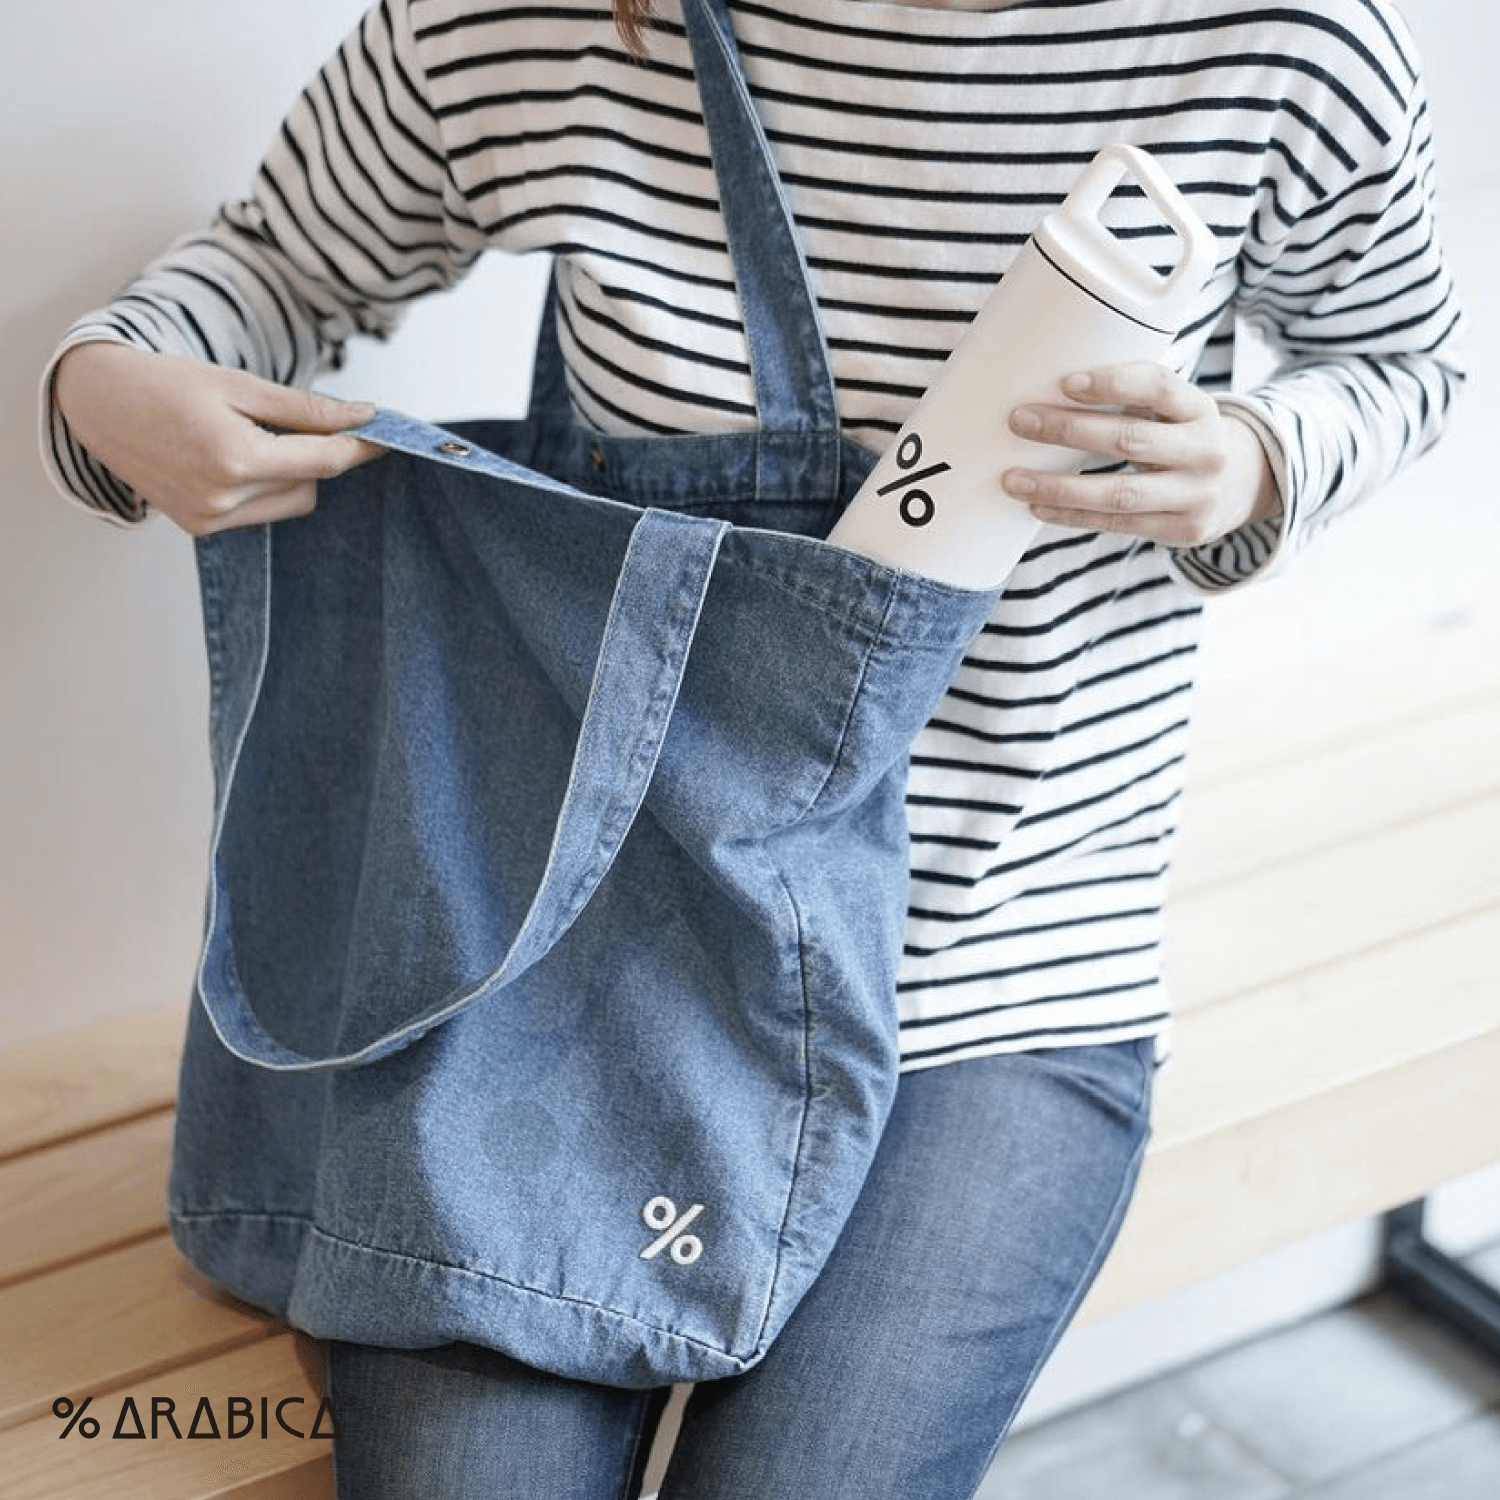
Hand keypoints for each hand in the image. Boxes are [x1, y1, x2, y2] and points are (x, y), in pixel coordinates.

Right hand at [52, 342, 382, 535]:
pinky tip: (230, 459)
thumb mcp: (241, 384)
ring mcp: (210, 518)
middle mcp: (223, 497)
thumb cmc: (167, 385)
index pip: (325, 461)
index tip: (386, 435)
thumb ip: (306, 408)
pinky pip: (261, 512)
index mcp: (236, 457)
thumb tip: (362, 417)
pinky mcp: (202, 528)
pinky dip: (263, 487)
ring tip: (251, 438)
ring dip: (292, 474)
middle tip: (299, 423)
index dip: (360, 447)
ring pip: (292, 502)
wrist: (100, 404)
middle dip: (317, 455)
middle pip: (313, 484)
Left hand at [1001, 362, 1279, 547]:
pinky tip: (1038, 506)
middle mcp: (1204, 451)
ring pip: (1118, 492)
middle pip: (1130, 440)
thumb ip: (1134, 398)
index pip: (1159, 387)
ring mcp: (1195, 496)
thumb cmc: (1186, 436)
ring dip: (1059, 487)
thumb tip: (1052, 390)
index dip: (1112, 383)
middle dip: (1069, 430)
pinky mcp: (1180, 531)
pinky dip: (1072, 515)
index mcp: (1200, 408)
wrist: (1245, 485)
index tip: (1066, 382)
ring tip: (1013, 479)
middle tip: (1020, 421)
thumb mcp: (1177, 409)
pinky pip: (1116, 523)